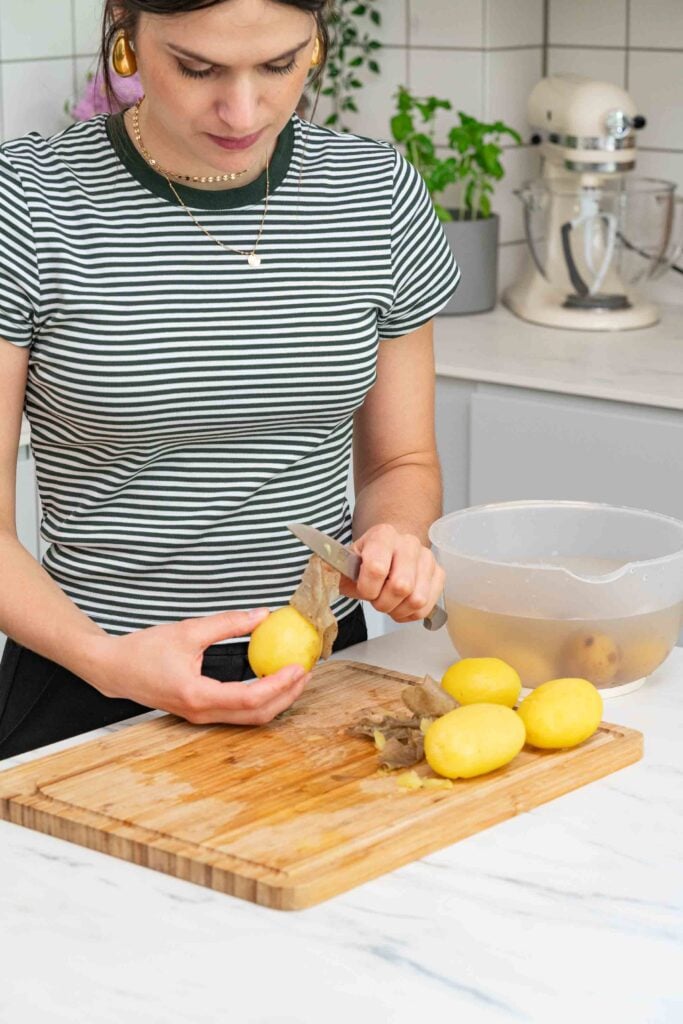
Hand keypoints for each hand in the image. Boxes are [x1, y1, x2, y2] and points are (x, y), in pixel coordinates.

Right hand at [85, 608, 310, 725]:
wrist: (114, 669)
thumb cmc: (144, 651)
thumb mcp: (188, 631)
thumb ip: (227, 623)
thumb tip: (261, 615)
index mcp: (197, 695)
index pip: (250, 697)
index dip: (280, 684)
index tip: (299, 667)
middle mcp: (202, 713)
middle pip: (257, 715)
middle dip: (287, 696)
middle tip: (305, 672)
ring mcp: (201, 717)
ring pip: (249, 718)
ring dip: (276, 699)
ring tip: (294, 676)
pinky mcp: (201, 713)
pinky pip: (238, 712)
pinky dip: (261, 699)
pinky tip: (270, 679)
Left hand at [339, 523, 444, 622]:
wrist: (391, 547)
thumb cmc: (367, 559)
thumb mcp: (346, 562)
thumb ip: (334, 570)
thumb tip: (321, 573)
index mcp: (383, 535)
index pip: (377, 568)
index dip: (367, 588)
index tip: (362, 590)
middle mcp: (409, 543)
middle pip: (401, 586)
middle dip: (383, 602)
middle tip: (376, 599)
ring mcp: (427, 558)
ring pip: (417, 600)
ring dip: (398, 610)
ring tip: (388, 603)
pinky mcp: (439, 574)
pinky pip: (427, 606)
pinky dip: (411, 614)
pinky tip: (401, 606)